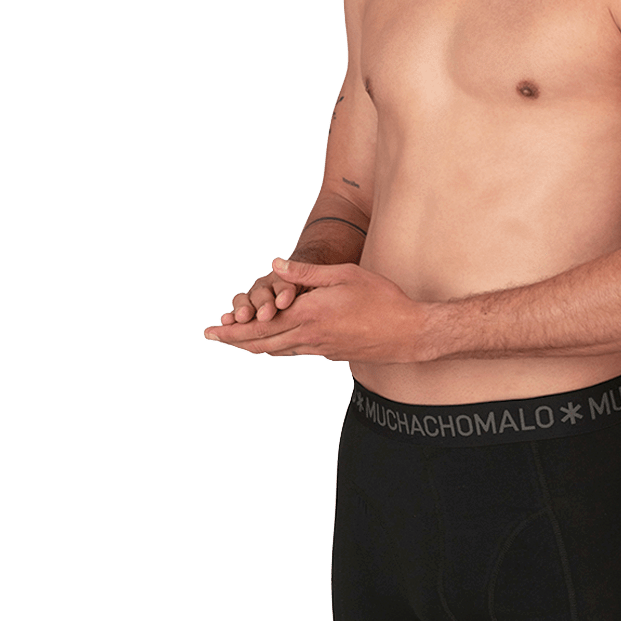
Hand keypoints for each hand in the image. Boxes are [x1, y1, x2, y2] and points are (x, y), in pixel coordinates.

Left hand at [204, 258, 431, 362]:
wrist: (408, 333)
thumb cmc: (381, 298)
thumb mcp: (344, 275)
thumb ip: (306, 272)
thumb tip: (274, 266)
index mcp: (308, 315)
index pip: (260, 326)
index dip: (233, 330)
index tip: (212, 329)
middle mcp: (308, 336)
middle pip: (260, 344)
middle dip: (233, 340)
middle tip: (211, 337)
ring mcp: (319, 349)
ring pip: (275, 351)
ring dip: (251, 347)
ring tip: (234, 342)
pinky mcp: (329, 354)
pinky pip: (293, 352)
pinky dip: (275, 348)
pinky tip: (271, 344)